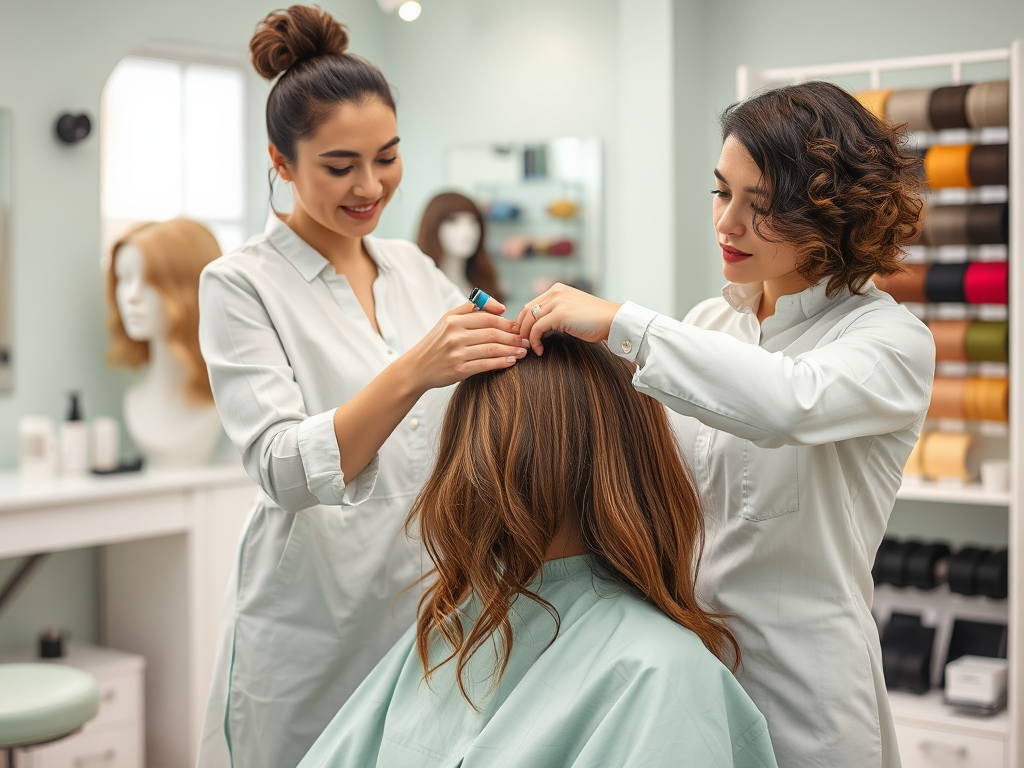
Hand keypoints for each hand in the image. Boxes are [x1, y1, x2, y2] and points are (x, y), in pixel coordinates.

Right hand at [404, 300, 527, 390]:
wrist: (416, 368)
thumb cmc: (436, 343)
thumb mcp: (448, 320)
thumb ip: (472, 309)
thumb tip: (501, 308)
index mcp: (453, 320)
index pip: (487, 317)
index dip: (506, 322)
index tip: (519, 327)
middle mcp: (454, 335)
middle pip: (492, 332)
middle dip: (513, 336)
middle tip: (526, 340)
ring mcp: (456, 353)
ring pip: (491, 349)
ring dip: (511, 350)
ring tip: (523, 351)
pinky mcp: (458, 370)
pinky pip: (485, 365)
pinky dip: (500, 363)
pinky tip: (511, 362)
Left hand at [515, 284, 621, 354]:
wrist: (613, 320)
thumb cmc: (595, 320)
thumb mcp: (572, 310)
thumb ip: (556, 312)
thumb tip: (539, 326)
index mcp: (557, 289)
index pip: (530, 304)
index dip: (523, 321)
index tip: (523, 336)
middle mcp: (555, 292)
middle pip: (526, 311)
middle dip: (521, 329)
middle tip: (521, 344)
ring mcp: (557, 302)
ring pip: (529, 320)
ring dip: (526, 337)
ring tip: (529, 349)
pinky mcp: (559, 314)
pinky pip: (537, 329)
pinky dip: (535, 341)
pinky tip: (540, 350)